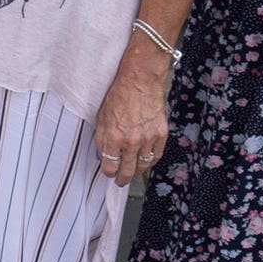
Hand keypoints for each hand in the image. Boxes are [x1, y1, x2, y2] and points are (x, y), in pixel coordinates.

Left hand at [94, 70, 170, 185]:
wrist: (140, 80)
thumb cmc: (119, 94)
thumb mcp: (101, 117)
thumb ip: (101, 138)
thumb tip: (102, 154)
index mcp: (114, 137)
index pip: (110, 166)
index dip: (108, 172)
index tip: (109, 172)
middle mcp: (131, 141)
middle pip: (127, 170)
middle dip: (122, 178)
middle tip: (120, 181)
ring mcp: (148, 138)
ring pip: (143, 165)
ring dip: (137, 171)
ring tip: (133, 172)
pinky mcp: (161, 133)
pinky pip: (157, 155)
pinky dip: (151, 161)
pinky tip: (146, 161)